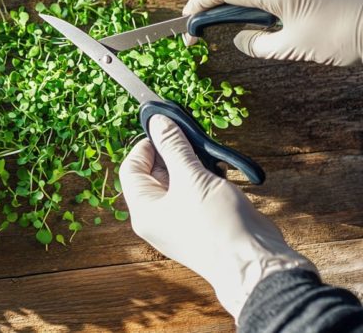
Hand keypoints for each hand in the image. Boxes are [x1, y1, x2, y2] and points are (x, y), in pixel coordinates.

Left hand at [119, 115, 316, 319]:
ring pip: (178, 181)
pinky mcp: (202, 221)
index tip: (165, 129)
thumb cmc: (217, 226)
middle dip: (173, 152)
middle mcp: (158, 216)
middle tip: (190, 136)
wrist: (255, 263)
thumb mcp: (191, 178)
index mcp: (144, 210)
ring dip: (192, 163)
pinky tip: (221, 170)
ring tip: (208, 154)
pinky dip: (206, 177)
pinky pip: (196, 192)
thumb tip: (158, 122)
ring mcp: (180, 220)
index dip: (146, 145)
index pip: (131, 168)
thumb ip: (174, 147)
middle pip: (155, 173)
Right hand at [184, 0, 362, 65]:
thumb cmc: (348, 35)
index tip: (188, 21)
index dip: (199, 2)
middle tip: (208, 30)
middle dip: (219, 5)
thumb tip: (241, 39)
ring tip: (245, 29)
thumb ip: (259, 44)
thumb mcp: (296, 48)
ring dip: (244, 3)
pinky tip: (275, 19)